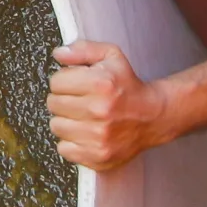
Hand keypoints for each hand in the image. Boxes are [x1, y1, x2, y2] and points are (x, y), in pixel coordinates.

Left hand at [47, 41, 175, 170]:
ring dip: (66, 121)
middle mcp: (99, 111)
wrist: (153, 116)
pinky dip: (71, 142)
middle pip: (53, 104)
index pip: (56, 82)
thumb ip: (83, 49)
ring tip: (84, 117)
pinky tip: (86, 133)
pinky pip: (64, 148)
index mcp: (101, 84)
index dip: (64, 81)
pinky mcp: (97, 156)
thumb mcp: (111, 57)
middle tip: (81, 101)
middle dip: (64, 100)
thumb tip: (58, 53)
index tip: (76, 84)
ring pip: (56, 126)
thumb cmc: (127, 86)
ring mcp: (98, 137)